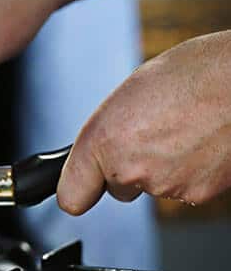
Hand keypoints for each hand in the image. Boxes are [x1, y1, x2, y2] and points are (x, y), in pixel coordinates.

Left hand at [57, 30, 230, 214]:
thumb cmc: (194, 73)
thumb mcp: (130, 94)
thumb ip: (108, 132)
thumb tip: (100, 153)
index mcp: (103, 140)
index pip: (71, 196)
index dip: (80, 189)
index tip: (83, 186)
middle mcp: (128, 168)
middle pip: (116, 187)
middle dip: (128, 167)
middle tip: (153, 133)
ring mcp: (164, 185)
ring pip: (152, 186)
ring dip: (162, 166)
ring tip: (183, 129)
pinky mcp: (197, 194)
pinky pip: (183, 188)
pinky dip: (190, 171)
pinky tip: (200, 142)